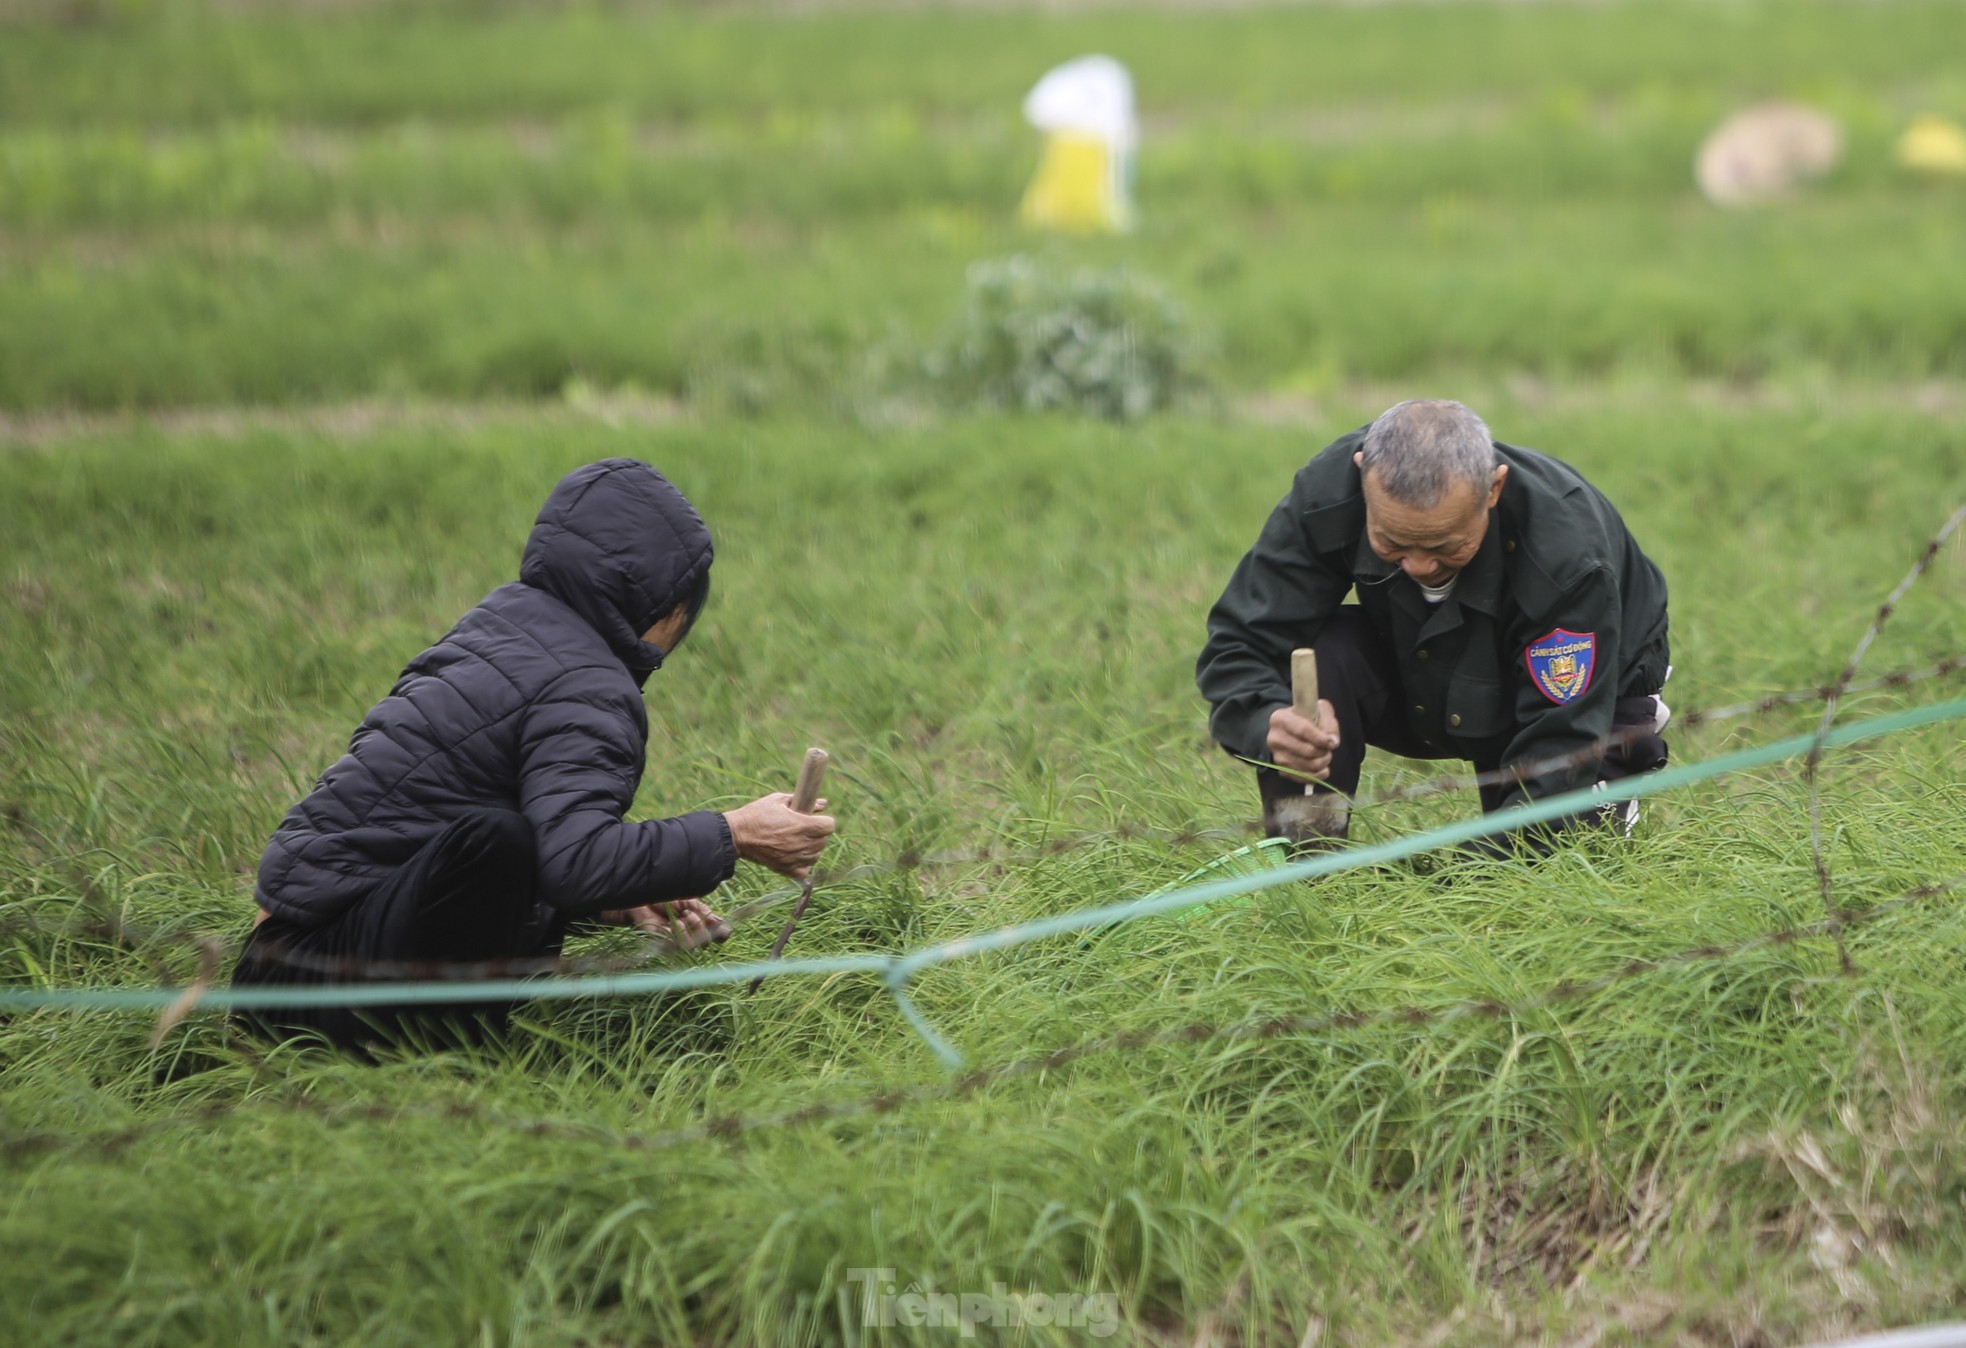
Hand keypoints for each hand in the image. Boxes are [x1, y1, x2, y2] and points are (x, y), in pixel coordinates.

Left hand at [598, 898, 730, 948]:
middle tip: (690, 912)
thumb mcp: (689, 900)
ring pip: (696, 945)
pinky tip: (676, 922)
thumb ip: (704, 912)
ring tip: (683, 915)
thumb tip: (720, 922)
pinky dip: (681, 932)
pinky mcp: (666, 945)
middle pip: (707, 941)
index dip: (721, 932)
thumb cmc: (666, 897)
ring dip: (693, 928)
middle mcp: (691, 934)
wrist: (644, 897)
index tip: (717, 922)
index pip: (718, 935)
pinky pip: (681, 945)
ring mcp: (679, 941)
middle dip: (703, 925)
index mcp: (700, 922)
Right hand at [723, 792, 835, 879]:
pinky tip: (794, 855)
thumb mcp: (777, 800)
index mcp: (802, 825)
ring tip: (797, 841)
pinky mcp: (786, 869)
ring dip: (811, 849)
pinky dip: (803, 864)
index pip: (829, 826)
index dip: (824, 822)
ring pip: (816, 856)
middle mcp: (802, 843)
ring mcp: (795, 858)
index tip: (816, 820)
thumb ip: (801, 801)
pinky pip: (805, 870)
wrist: (737, 835)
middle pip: (823, 841)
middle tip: (803, 829)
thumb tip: (823, 803)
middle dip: (817, 834)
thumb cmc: (756, 814)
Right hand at [1267, 700, 1339, 777]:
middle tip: (1328, 748)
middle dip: (1323, 752)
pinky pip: (1303, 778)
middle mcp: (1274, 738)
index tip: (1332, 743)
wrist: (1292, 730)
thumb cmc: (1307, 718)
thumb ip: (1329, 723)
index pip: (1302, 730)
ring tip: (1325, 755)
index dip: (1320, 738)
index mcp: (1280, 718)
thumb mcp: (1320, 710)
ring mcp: (1276, 756)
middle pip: (1306, 751)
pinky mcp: (1281, 770)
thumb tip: (1333, 742)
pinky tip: (1323, 769)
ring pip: (1307, 766)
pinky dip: (1317, 776)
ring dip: (1322, 763)